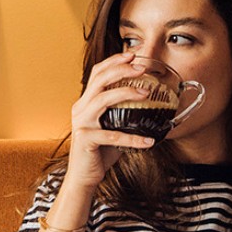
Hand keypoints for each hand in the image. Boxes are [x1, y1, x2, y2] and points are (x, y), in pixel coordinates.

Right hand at [64, 51, 156, 190]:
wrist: (84, 177)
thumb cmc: (99, 152)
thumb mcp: (112, 128)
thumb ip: (123, 115)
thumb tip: (151, 107)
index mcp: (86, 103)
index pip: (97, 73)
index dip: (114, 61)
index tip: (132, 55)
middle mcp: (81, 109)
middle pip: (99, 80)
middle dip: (121, 70)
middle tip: (142, 68)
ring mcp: (82, 123)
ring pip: (103, 99)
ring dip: (126, 93)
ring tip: (146, 93)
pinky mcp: (85, 140)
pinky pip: (112, 136)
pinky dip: (132, 139)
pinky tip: (149, 141)